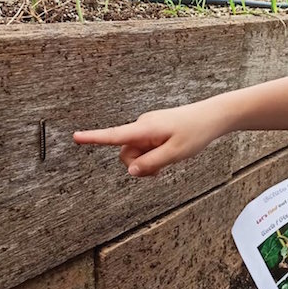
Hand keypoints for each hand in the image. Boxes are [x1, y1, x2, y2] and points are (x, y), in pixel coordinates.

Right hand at [73, 102, 225, 176]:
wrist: (212, 116)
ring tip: (170, 159)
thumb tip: (131, 171)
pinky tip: (170, 153)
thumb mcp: (175, 154)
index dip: (94, 138)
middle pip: (126, 153)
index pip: (115, 135)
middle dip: (139, 165)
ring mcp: (148, 127)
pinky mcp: (154, 130)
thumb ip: (151, 164)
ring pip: (136, 153)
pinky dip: (153, 156)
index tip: (75, 136)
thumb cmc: (196, 132)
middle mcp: (143, 125)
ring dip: (148, 162)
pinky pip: (145, 148)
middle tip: (162, 169)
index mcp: (145, 128)